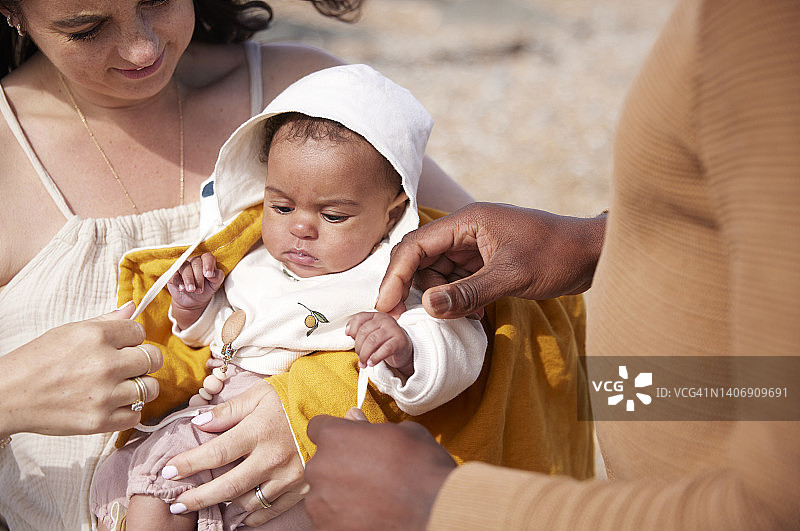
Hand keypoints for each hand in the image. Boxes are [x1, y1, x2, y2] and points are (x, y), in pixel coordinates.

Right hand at [0, 301, 161, 437]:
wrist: (8, 396)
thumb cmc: (36, 361)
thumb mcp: (69, 331)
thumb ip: (106, 320)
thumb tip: (132, 307)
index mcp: (97, 336)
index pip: (140, 331)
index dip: (133, 339)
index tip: (124, 345)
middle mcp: (105, 364)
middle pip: (153, 359)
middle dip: (144, 361)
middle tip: (129, 366)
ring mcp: (105, 394)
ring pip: (150, 388)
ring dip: (141, 387)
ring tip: (123, 386)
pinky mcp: (100, 420)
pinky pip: (136, 415)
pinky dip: (129, 411)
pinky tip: (114, 404)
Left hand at [163, 380, 305, 526]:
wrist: (332, 407)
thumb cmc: (292, 398)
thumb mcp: (259, 395)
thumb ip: (228, 411)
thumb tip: (198, 423)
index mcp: (259, 431)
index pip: (216, 453)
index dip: (188, 464)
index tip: (168, 472)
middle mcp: (272, 458)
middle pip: (227, 487)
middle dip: (198, 498)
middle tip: (176, 506)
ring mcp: (288, 476)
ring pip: (247, 502)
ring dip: (225, 505)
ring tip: (210, 503)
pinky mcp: (301, 488)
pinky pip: (271, 510)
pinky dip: (253, 516)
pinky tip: (239, 514)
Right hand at [167, 252, 224, 329]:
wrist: (194, 301)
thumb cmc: (206, 289)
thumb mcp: (215, 285)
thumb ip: (218, 277)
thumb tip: (213, 275)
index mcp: (206, 261)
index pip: (207, 257)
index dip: (208, 265)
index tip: (208, 275)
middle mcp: (194, 261)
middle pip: (196, 263)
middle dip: (198, 278)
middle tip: (200, 290)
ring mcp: (182, 267)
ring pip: (184, 268)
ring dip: (188, 280)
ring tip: (191, 289)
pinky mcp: (173, 274)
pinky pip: (173, 275)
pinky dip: (178, 282)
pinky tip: (182, 289)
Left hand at [305, 409, 455, 529]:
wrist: (435, 511)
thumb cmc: (423, 468)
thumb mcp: (403, 433)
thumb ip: (369, 426)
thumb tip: (354, 418)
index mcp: (334, 436)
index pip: (318, 428)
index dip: (335, 435)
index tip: (348, 443)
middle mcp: (319, 467)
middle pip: (320, 462)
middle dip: (337, 466)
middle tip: (367, 474)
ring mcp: (319, 502)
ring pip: (321, 493)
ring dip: (337, 494)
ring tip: (369, 499)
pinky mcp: (325, 529)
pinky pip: (325, 519)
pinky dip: (340, 518)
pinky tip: (366, 517)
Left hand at [346, 312, 413, 376]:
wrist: (403, 348)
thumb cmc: (384, 341)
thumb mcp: (372, 333)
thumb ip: (360, 331)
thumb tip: (348, 332)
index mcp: (376, 316)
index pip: (359, 318)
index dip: (352, 328)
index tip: (349, 337)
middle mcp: (385, 320)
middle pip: (364, 332)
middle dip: (358, 347)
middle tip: (359, 357)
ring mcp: (393, 329)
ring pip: (372, 341)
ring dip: (365, 354)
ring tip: (364, 363)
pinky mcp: (400, 341)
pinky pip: (385, 349)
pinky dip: (375, 358)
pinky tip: (371, 363)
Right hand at [376, 202, 605, 318]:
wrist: (593, 254)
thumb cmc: (556, 255)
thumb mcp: (511, 276)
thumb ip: (468, 292)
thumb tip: (428, 308)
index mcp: (467, 222)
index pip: (416, 246)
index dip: (395, 276)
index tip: (386, 306)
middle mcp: (466, 231)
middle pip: (421, 259)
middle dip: (413, 289)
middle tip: (405, 320)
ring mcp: (476, 246)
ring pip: (438, 272)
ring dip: (439, 297)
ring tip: (453, 318)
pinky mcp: (486, 262)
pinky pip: (458, 280)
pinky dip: (457, 299)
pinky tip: (471, 315)